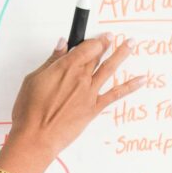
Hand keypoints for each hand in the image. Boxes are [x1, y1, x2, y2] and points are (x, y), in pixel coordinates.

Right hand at [4, 36, 144, 166]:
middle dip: (106, 44)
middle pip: (97, 56)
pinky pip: (116, 94)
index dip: (93, 39)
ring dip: (121, 54)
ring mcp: (89, 93)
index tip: (98, 35)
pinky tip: (141, 79)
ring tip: (131, 44)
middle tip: (113, 37)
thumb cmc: (29, 111)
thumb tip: (62, 44)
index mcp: (65, 67)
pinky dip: (130, 86)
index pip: (85, 46)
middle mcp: (81, 77)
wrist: (36, 137)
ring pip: (109, 69)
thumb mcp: (34, 79)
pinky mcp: (94, 108)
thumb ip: (51, 61)